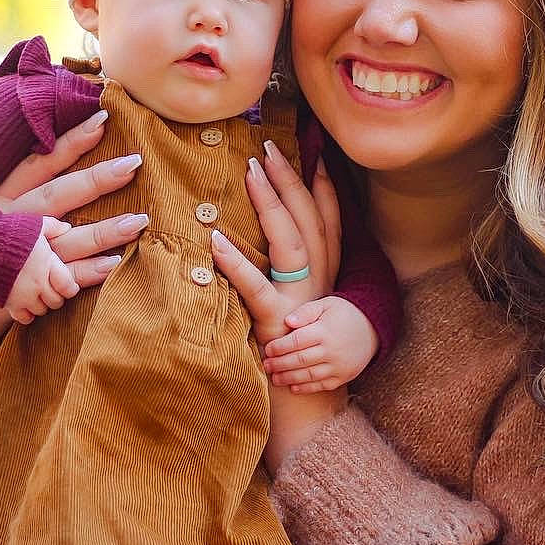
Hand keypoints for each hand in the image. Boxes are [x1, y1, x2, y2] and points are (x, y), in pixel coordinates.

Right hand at [0, 110, 147, 413]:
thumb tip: (41, 149)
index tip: (103, 118)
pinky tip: (114, 264)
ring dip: (105, 230)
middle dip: (97, 178)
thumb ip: (11, 187)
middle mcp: (2, 223)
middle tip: (134, 162)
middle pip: (56, 195)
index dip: (70, 141)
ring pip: (65, 239)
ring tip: (141, 221)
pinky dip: (86, 272)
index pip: (38, 162)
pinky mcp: (17, 291)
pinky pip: (59, 280)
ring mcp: (11, 258)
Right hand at [1, 220, 84, 325]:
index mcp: (46, 264)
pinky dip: (28, 314)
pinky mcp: (8, 303)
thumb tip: (67, 228)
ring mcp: (22, 295)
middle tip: (52, 289)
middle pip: (56, 302)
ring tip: (37, 295)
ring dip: (42, 305)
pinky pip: (24, 318)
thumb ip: (53, 227)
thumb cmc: (8, 233)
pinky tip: (25, 304)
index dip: (71, 288)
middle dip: (57, 297)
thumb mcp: (34, 225)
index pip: (68, 287)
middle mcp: (37, 283)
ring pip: (41, 310)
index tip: (68, 285)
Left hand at [209, 139, 340, 345]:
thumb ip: (288, 269)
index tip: (314, 152)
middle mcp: (318, 280)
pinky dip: (235, 263)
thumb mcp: (298, 301)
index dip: (323, 186)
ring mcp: (299, 298)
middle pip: (309, 219)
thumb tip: (267, 235)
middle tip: (268, 147)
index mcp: (324, 273)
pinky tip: (215, 239)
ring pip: (290, 241)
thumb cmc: (292, 344)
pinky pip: (255, 287)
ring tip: (250, 172)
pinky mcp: (275, 320)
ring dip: (271, 202)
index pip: (328, 221)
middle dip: (291, 178)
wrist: (305, 397)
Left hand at [261, 295, 378, 392]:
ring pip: (309, 375)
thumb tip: (287, 322)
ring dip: (289, 378)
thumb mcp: (326, 304)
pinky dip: (306, 388)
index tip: (268, 349)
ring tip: (274, 378)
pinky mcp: (343, 376)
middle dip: (280, 364)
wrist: (372, 329)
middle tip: (266, 365)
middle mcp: (332, 350)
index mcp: (325, 331)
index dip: (279, 347)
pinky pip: (322, 385)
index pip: (297, 341)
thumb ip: (306, 311)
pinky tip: (293, 387)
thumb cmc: (343, 314)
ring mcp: (339, 366)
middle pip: (300, 360)